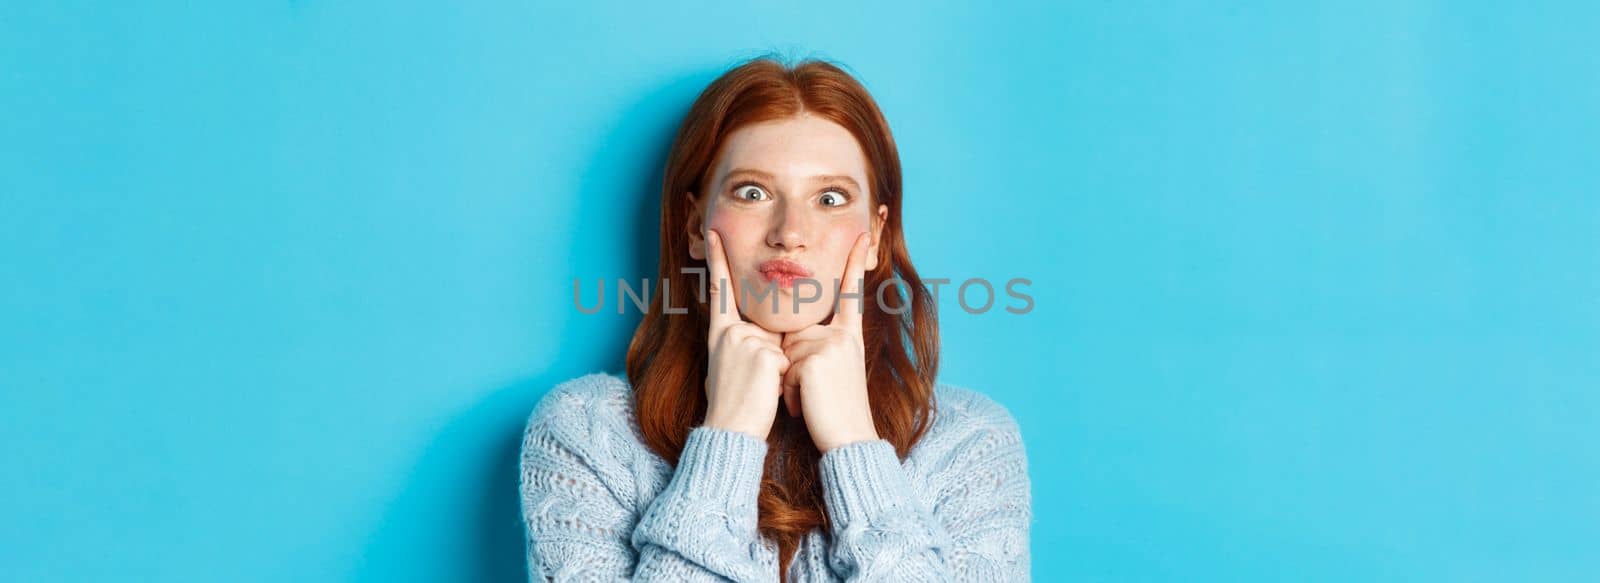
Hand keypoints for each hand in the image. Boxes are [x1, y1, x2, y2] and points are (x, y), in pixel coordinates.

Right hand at [701, 230, 790, 440]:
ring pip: (781, 344)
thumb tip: (768, 339)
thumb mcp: (733, 366)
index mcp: (720, 333)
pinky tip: (767, 391)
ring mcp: (746, 341)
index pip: (720, 290)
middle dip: (772, 353)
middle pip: (766, 326)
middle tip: (754, 382)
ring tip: (760, 390)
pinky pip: (787, 359)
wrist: (731, 431)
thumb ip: (747, 343)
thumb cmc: (735, 403)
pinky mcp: (764, 355)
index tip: (713, 232)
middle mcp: (729, 332)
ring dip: (780, 369)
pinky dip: (784, 378)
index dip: (718, 260)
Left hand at [781, 232, 879, 452]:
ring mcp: (830, 346)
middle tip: (811, 392)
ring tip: (809, 402)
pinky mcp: (815, 361)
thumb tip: (791, 337)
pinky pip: (785, 368)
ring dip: (788, 382)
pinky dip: (788, 392)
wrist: (849, 440)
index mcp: (849, 336)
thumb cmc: (835, 410)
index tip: (862, 234)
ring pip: (787, 351)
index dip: (855, 262)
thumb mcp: (834, 371)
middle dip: (791, 363)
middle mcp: (842, 336)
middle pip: (795, 332)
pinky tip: (805, 407)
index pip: (851, 292)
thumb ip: (818, 346)